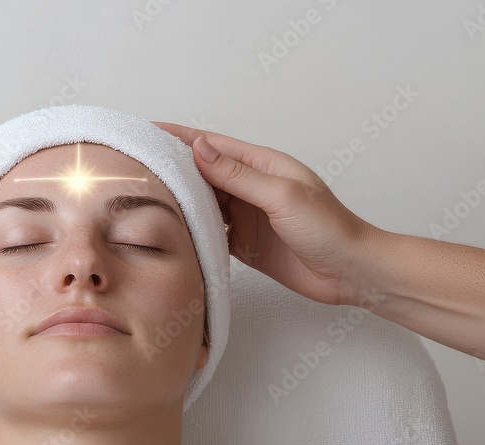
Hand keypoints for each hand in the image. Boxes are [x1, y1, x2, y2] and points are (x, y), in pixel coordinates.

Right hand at [151, 121, 382, 305]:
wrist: (352, 273)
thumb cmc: (329, 229)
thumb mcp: (281, 195)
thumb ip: (238, 174)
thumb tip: (199, 147)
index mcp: (261, 165)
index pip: (210, 145)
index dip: (177, 137)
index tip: (145, 132)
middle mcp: (250, 187)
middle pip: (201, 172)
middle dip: (169, 167)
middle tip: (131, 166)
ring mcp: (246, 215)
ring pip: (202, 202)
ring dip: (177, 200)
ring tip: (140, 197)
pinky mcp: (244, 243)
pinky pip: (210, 232)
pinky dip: (190, 230)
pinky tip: (170, 230)